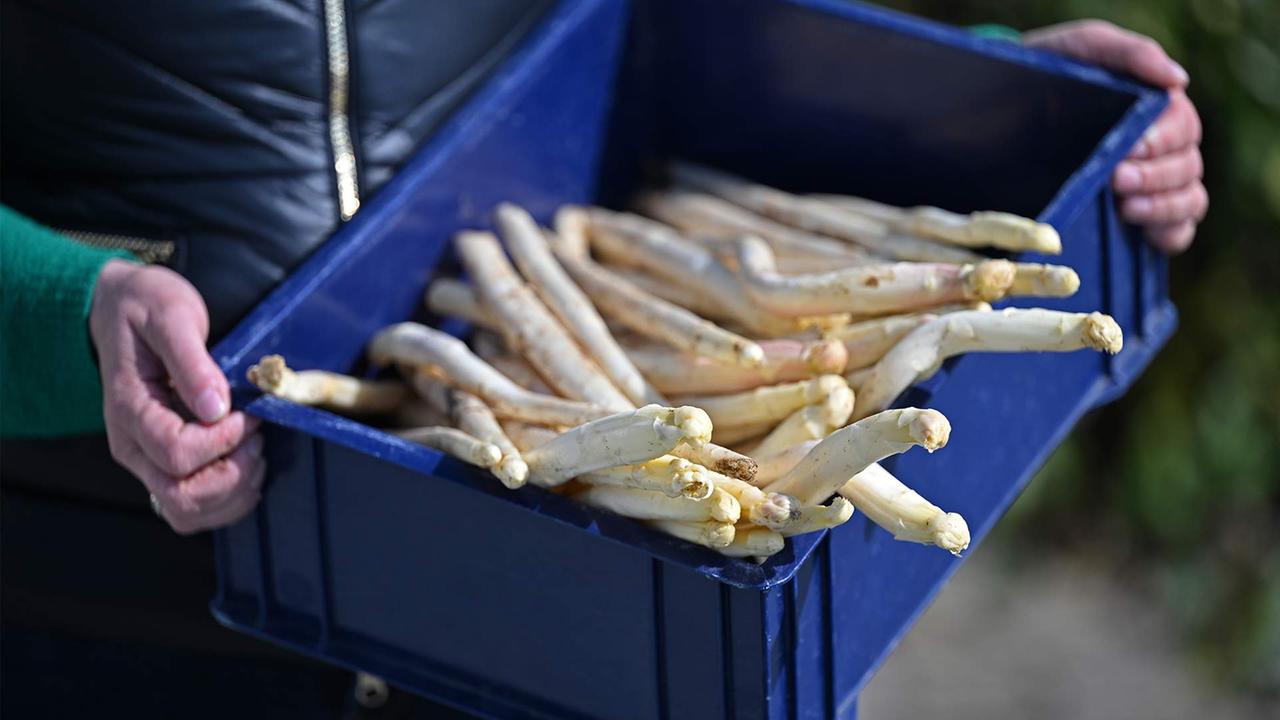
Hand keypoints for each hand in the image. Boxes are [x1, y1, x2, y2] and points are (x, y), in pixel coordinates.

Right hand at [90, 259, 263, 533]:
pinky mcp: (166, 464)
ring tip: (256, 449)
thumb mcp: (171, 315)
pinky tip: (248, 464)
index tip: (247, 411)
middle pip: (181, 497)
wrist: (120, 308)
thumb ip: (191, 360)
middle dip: (233, 475)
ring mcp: (147, 460)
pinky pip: (195, 507)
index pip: (177, 453)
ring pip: (187, 512)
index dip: (223, 441)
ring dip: (234, 491)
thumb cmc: (146, 307)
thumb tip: (216, 407)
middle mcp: (133, 446)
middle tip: (257, 436)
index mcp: (129, 410)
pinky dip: (230, 497)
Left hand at [1025, 20, 1206, 253]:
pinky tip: (1146, 235)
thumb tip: (1177, 80)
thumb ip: (1127, 53)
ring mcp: (1149, 184)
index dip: (1162, 140)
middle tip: (1117, 179)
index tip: (1129, 148)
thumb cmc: (1047, 74)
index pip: (1182, 126)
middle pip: (1187, 165)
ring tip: (1127, 209)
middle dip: (1157, 175)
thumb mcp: (1081, 49)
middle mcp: (1158, 148)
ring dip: (1164, 206)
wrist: (999, 109)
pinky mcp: (1136, 217)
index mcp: (1153, 109)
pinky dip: (1171, 234)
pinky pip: (1177, 231)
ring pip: (1189, 199)